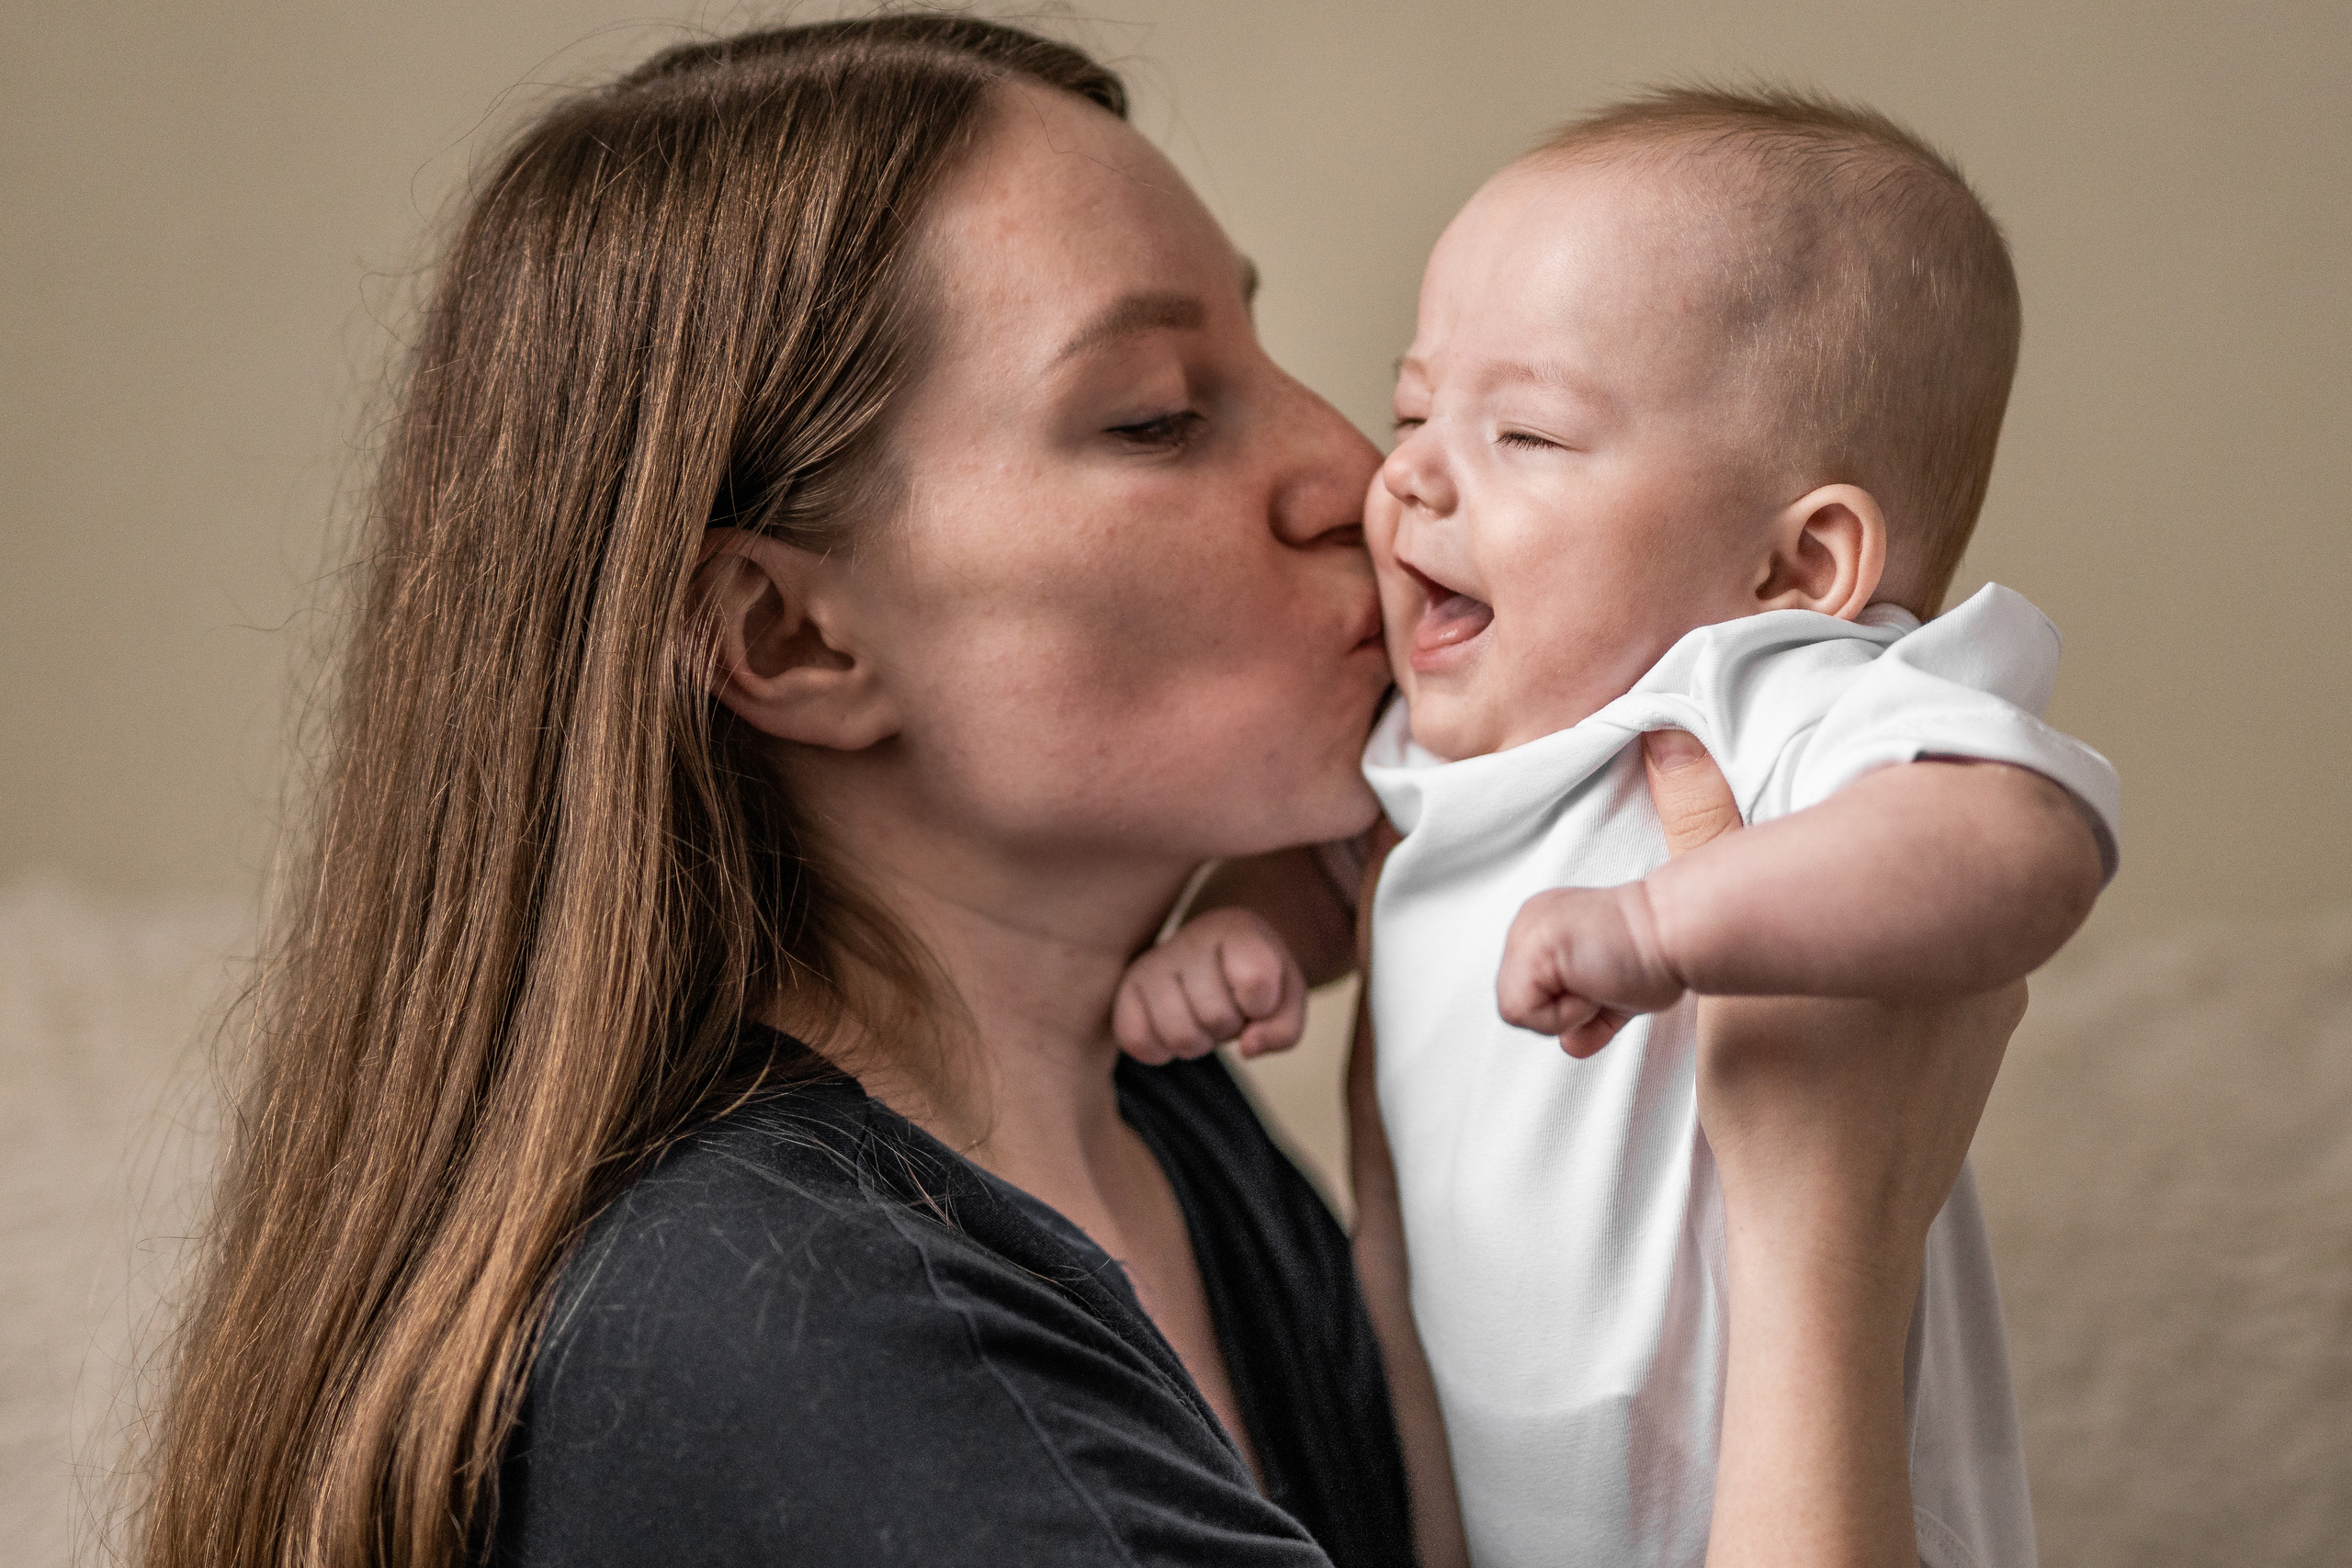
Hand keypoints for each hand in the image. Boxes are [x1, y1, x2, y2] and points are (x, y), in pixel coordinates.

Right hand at [1112, 907, 1307, 1063]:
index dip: (1263, 1004)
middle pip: (1217, 1017)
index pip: (1255, 981)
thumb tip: (1247, 1047)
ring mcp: (1151, 963)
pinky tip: (1171, 1028)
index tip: (1258, 994)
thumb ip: (1283, 1029)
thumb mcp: (1286, 998)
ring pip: (1180, 1036)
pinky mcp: (1126, 989)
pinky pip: (1136, 1041)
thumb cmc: (1253, 978)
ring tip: (1201, 1017)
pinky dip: (1160, 1050)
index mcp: (1237, 929)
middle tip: (1226, 1007)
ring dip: (1199, 1042)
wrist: (1214, 955)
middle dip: (1230, 1026)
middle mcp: (1189, 938)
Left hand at [1497, 883, 1684, 1056]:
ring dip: (1570, 1012)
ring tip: (1601, 979)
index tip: (1607, 981)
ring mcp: (1525, 932)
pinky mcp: (1528, 949)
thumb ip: (1586, 1018)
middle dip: (1568, 1010)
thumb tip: (1570, 1045)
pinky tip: (1593, 982)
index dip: (1573, 1006)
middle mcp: (1531, 923)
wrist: (1677, 932)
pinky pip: (1524, 1013)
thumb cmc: (1658, 954)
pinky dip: (1566, 1014)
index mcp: (1546, 925)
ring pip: (1520, 1011)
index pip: (1535, 992)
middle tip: (1606, 980)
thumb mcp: (1613, 995)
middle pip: (1522, 1002)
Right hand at [1645, 727, 2027, 1567]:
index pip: (1874, 817)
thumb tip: (1669, 740)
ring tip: (1733, 983)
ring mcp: (1982, 1025)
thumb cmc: (1784, 1106)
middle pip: (1876, 881)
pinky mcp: (1962, 1076)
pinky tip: (1783, 1029)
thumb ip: (1700, 839)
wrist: (1831, 1250)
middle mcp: (1986, 960)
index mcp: (1946, 915)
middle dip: (1784, 887)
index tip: (1748, 818)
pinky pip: (1896, 1003)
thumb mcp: (1726, 956)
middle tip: (1715, 917)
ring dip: (1801, 950)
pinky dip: (1831, 1000)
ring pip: (1881, 945)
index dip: (1800, 804)